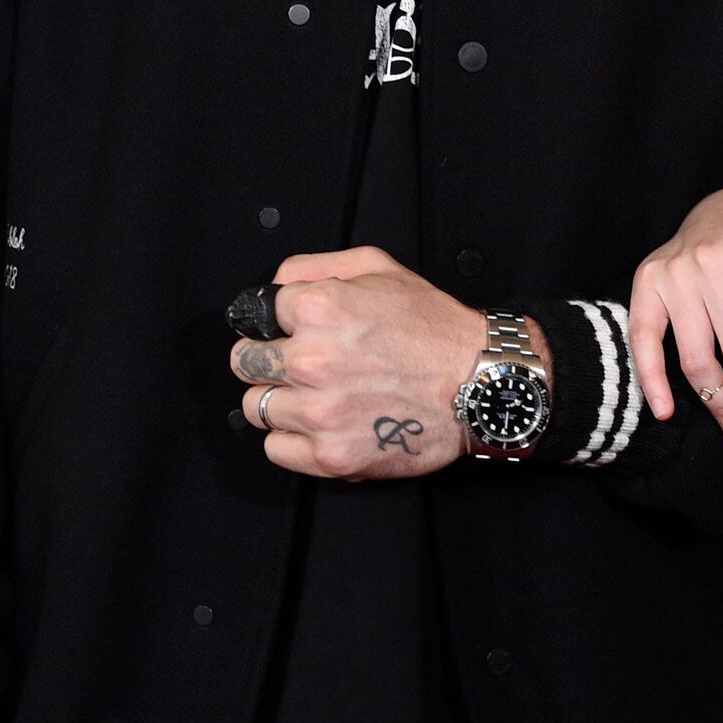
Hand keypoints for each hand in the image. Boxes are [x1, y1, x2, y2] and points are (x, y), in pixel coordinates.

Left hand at [230, 247, 486, 479]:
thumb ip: (314, 267)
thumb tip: (273, 288)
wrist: (478, 384)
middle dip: (268, 359)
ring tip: (318, 394)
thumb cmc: (433, 326)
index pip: (257, 315)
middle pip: (245, 362)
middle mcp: (312, 360)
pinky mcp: (331, 455)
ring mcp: (320, 412)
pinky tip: (323, 423)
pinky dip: (292, 439)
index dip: (278, 321)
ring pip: (256, 407)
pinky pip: (275, 448)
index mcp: (320, 308)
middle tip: (303, 363)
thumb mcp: (378, 267)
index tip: (294, 331)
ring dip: (280, 400)